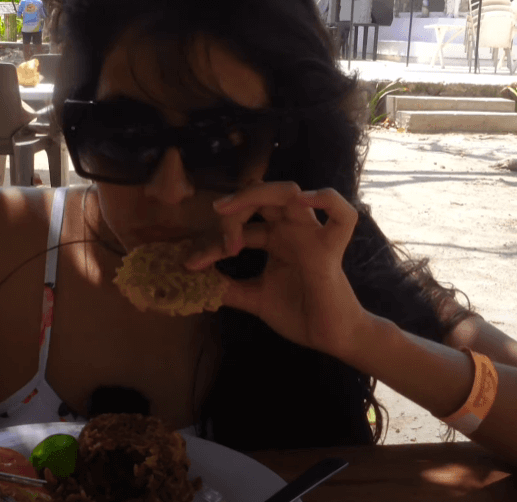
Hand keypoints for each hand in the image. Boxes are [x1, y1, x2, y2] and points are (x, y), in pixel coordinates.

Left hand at [185, 182, 372, 358]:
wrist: (329, 338)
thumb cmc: (298, 314)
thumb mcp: (253, 297)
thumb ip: (227, 287)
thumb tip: (194, 280)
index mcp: (275, 238)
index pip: (239, 227)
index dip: (212, 242)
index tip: (190, 263)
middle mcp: (292, 230)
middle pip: (261, 197)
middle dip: (233, 205)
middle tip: (213, 216)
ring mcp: (311, 235)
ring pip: (288, 193)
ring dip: (255, 194)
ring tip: (228, 209)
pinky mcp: (330, 249)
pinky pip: (342, 216)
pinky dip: (327, 200)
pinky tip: (303, 199)